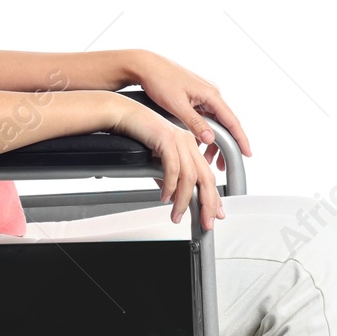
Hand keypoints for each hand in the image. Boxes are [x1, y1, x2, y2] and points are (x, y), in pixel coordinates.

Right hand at [108, 94, 225, 230]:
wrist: (122, 114)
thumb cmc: (137, 133)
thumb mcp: (155, 159)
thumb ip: (165, 176)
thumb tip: (170, 193)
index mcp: (190, 146)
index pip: (207, 175)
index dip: (213, 197)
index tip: (214, 213)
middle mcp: (188, 142)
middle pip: (206, 177)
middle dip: (208, 202)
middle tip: (206, 221)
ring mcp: (179, 139)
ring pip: (190, 176)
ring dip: (185, 199)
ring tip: (177, 214)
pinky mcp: (166, 139)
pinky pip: (173, 168)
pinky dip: (170, 185)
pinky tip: (165, 197)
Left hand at [126, 51, 251, 167]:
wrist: (145, 65)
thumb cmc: (159, 81)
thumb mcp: (177, 105)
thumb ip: (194, 123)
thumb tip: (210, 139)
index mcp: (211, 94)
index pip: (232, 121)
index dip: (240, 139)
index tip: (247, 153)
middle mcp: (211, 93)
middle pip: (225, 124)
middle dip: (225, 146)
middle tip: (221, 165)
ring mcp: (203, 94)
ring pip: (214, 122)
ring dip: (211, 141)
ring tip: (206, 159)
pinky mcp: (195, 96)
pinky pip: (204, 117)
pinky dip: (202, 131)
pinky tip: (196, 144)